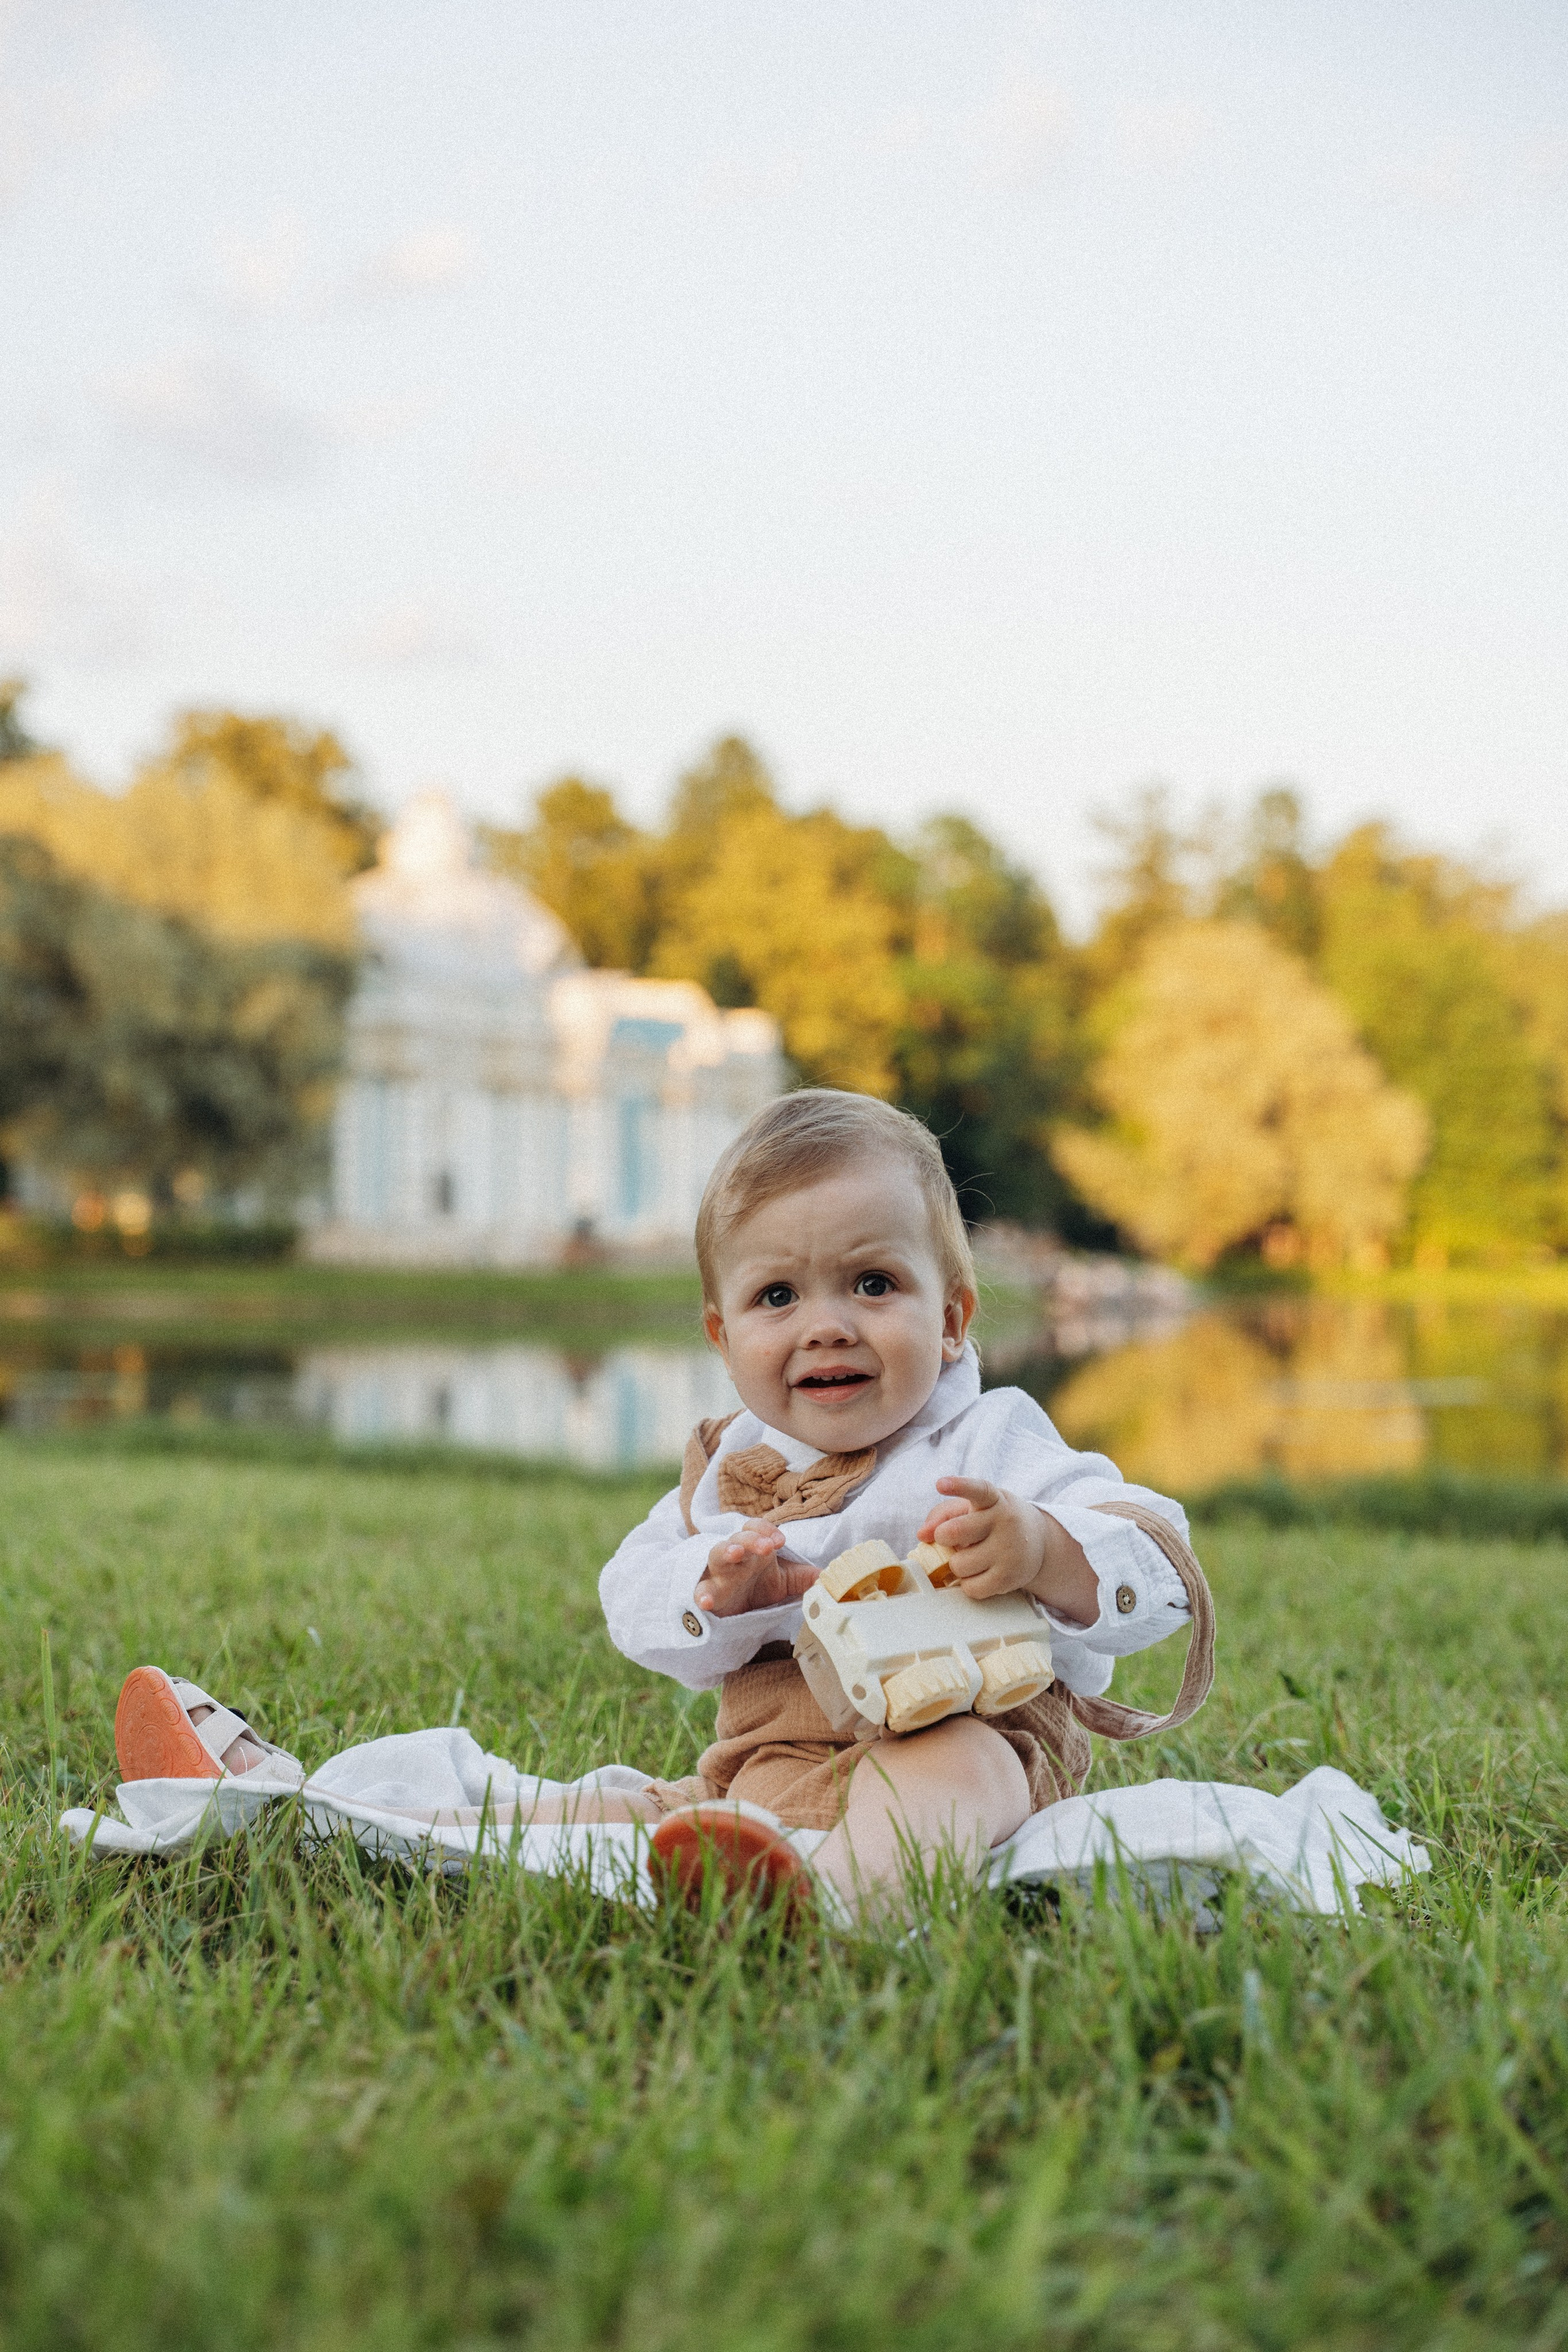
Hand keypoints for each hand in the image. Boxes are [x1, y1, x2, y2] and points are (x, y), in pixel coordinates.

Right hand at [694, 1519, 818, 1618]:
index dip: (767, 1531)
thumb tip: (828, 1578)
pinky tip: (706, 1601)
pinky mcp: (707, 1592)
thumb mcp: (783, 1583)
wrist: (733, 1610)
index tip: (780, 1542)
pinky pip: (700, 1590)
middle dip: (752, 1539)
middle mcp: (737, 1556)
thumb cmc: (757, 1587)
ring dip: (726, 1551)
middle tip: (766, 1547)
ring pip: (717, 1554)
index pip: (758, 1528)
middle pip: (740, 1537)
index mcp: (755, 1549)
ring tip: (735, 1553)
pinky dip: (701, 1594)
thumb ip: (805, 1579)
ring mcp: (719, 1573)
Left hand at [917, 1478, 1097, 1623]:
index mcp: (994, 1500)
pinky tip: (980, 1573)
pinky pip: (971, 1588)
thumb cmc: (993, 1521)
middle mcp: (1004, 1522)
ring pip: (959, 1564)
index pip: (978, 1489)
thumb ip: (943, 1514)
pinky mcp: (1010, 1578)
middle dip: (943, 1537)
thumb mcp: (974, 1508)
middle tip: (949, 1538)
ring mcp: (1009, 1551)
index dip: (958, 1486)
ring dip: (957, 1564)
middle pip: (955, 1531)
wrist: (1038, 1542)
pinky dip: (968, 1583)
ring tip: (971, 1557)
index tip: (940, 1483)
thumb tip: (922, 1535)